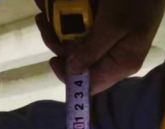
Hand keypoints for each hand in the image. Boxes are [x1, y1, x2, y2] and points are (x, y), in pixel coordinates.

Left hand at [35, 0, 164, 93]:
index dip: (69, 76)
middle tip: (43, 20)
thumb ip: (93, 49)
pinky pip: (83, 29)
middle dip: (58, 44)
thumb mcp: (114, 23)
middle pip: (79, 63)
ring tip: (44, 9)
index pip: (91, 84)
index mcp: (120, 64)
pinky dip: (69, 17)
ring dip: (59, 27)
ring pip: (77, 44)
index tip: (53, 59)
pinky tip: (55, 3)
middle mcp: (114, 58)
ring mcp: (110, 42)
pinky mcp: (106, 27)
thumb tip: (72, 71)